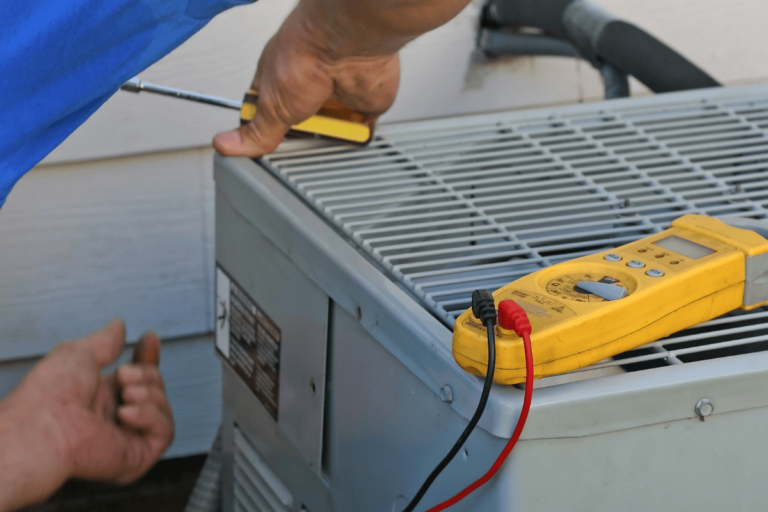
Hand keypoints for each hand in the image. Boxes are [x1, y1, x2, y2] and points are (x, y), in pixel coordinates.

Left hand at [0, 320, 173, 510]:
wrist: (43, 426)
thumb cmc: (50, 394)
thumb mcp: (80, 353)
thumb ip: (105, 341)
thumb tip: (118, 326)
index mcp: (99, 398)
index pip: (138, 379)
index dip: (147, 357)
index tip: (148, 338)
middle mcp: (113, 419)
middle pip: (156, 388)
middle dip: (147, 374)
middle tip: (123, 375)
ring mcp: (126, 439)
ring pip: (164, 408)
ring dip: (148, 394)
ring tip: (124, 394)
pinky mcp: (137, 457)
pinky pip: (165, 432)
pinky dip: (150, 416)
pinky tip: (126, 413)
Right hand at [212, 3, 399, 156]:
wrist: (344, 44)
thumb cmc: (305, 56)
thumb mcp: (271, 106)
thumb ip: (256, 132)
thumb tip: (228, 145)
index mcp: (278, 83)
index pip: (269, 116)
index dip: (271, 132)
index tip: (270, 145)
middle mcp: (308, 87)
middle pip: (302, 127)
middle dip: (304, 136)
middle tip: (303, 137)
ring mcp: (335, 94)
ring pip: (332, 130)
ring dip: (331, 135)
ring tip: (327, 129)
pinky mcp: (362, 101)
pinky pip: (362, 127)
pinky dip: (358, 133)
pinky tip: (351, 130)